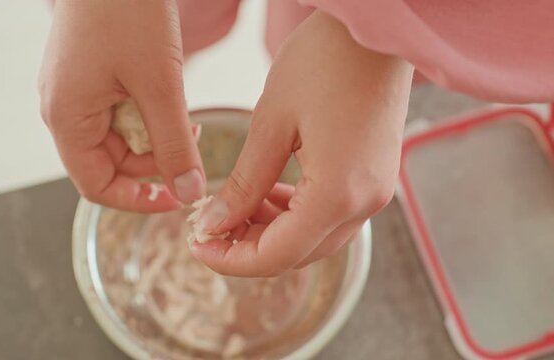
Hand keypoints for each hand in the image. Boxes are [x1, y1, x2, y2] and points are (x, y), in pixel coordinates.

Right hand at [39, 0, 204, 211]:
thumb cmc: (127, 13)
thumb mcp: (159, 86)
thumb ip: (174, 144)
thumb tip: (188, 192)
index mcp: (67, 118)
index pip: (95, 185)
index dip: (136, 199)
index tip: (175, 198)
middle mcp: (63, 109)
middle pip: (109, 162)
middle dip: (152, 160)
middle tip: (189, 141)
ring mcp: (74, 91)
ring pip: (117, 136)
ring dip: (153, 134)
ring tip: (182, 111)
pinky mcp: (89, 75)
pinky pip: (117, 111)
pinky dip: (146, 111)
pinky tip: (166, 93)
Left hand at [191, 11, 412, 275]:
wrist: (376, 29)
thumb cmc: (325, 61)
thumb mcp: (271, 123)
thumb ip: (245, 183)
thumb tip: (216, 223)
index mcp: (338, 194)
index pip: (277, 255)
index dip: (231, 260)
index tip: (197, 245)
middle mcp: (364, 203)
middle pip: (298, 253)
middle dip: (248, 247)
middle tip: (210, 226)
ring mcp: (374, 192)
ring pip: (314, 238)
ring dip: (271, 231)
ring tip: (234, 206)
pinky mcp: (374, 178)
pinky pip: (331, 214)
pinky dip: (296, 214)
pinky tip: (270, 193)